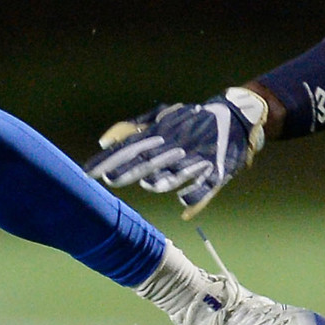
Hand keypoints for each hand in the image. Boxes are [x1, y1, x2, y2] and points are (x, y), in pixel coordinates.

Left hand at [88, 88, 267, 217]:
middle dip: (129, 169)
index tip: (88, 172)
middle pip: (150, 159)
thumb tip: (102, 140)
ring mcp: (198, 158)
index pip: (130, 147)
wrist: (236, 115)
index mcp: (162, 134)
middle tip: (109, 179)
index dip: (110, 159)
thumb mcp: (161, 120)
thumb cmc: (191, 120)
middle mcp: (177, 145)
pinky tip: (184, 209)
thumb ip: (132, 129)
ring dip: (163, 180)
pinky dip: (196, 198)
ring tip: (147, 184)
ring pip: (178, 172)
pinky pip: (207, 187)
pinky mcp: (219, 171)